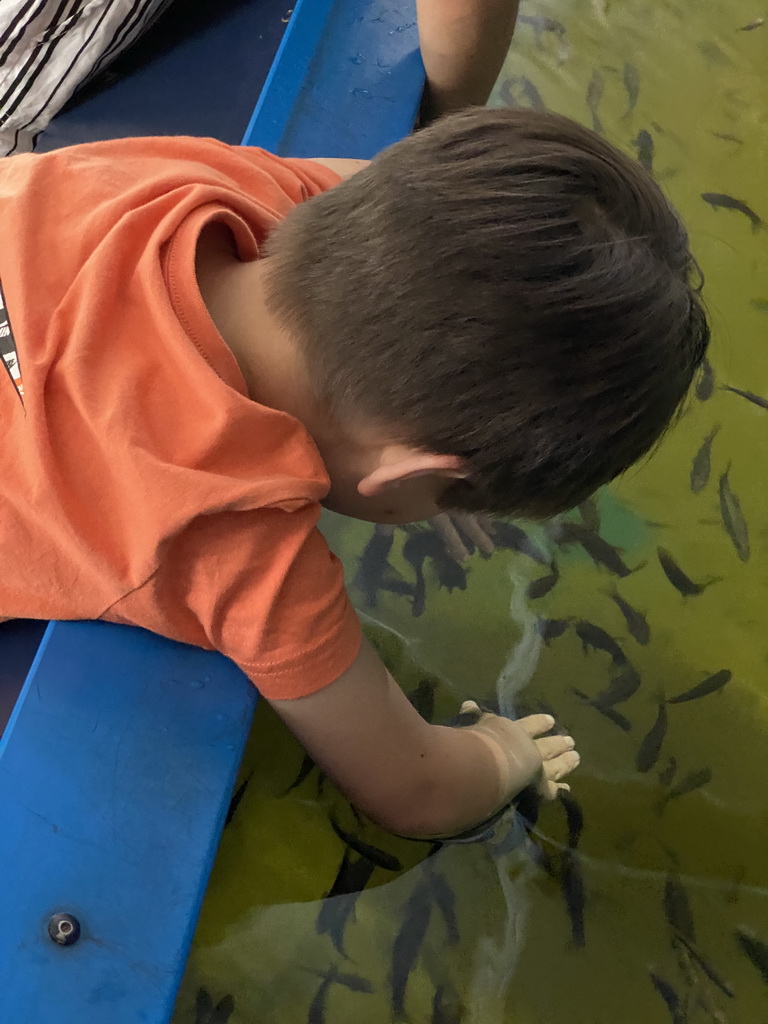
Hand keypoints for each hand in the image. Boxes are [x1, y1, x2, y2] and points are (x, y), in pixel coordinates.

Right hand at [459, 701, 579, 801]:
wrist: (497, 762)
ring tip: (576, 757)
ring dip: (565, 762)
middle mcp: (530, 748)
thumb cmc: (482, 742)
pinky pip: (551, 789)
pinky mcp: (540, 787)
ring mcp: (538, 768)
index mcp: (514, 732)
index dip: (539, 723)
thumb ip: (473, 716)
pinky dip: (559, 789)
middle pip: (548, 745)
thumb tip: (468, 704)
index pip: (529, 725)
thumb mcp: (475, 725)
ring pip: (555, 765)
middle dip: (558, 743)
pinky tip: (566, 788)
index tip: (551, 720)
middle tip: (570, 741)